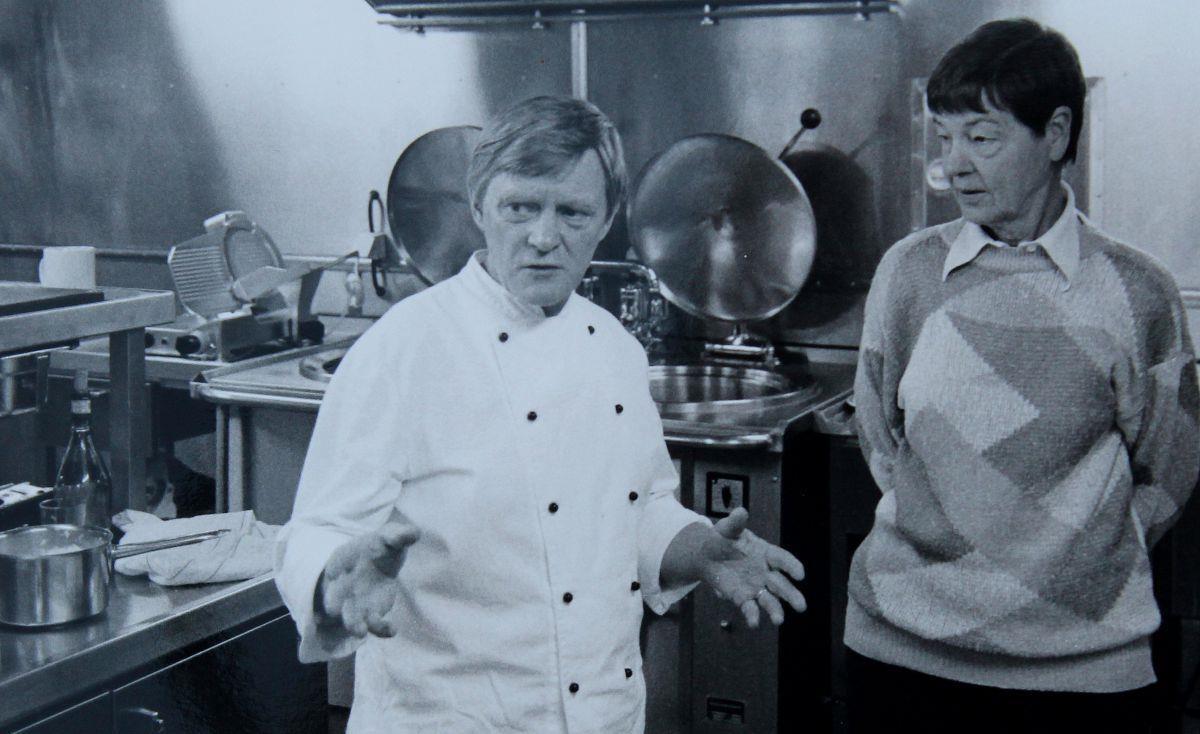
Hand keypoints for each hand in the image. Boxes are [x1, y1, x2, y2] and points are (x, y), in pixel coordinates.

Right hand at [316, 518, 420, 637]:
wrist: (379, 561)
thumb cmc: (380, 546)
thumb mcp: (389, 536)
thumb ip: (398, 535)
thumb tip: (414, 533)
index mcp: (344, 561)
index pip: (335, 567)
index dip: (334, 572)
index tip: (334, 574)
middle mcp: (345, 585)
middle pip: (335, 597)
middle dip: (333, 603)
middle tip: (332, 610)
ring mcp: (357, 602)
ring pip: (351, 617)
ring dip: (353, 625)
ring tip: (359, 632)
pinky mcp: (373, 613)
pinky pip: (375, 625)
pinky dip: (382, 629)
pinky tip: (392, 629)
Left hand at [701, 507, 804, 628]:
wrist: (706, 554)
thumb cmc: (722, 538)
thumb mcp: (727, 529)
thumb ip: (735, 523)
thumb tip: (741, 511)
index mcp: (766, 553)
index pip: (782, 559)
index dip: (792, 566)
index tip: (800, 574)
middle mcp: (765, 572)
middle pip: (781, 585)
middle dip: (791, 595)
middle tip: (801, 606)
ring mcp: (755, 587)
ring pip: (770, 600)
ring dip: (775, 610)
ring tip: (778, 620)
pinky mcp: (743, 598)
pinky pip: (750, 607)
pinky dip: (752, 615)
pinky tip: (753, 623)